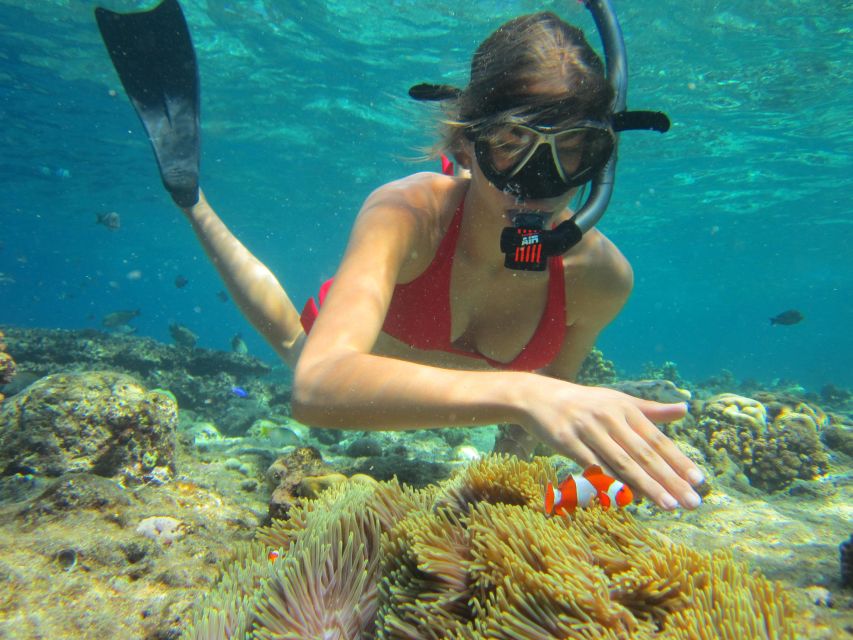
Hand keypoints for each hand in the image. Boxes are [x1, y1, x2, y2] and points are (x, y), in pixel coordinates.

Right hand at [519, 380, 702, 509]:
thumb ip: (651, 410)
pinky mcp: (567, 441)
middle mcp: (610, 417)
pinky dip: (610, 482)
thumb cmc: (584, 403)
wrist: (538, 397)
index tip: (699, 480)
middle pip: (644, 454)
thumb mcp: (617, 401)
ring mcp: (588, 429)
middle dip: (670, 479)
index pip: (657, 439)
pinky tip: (626, 498)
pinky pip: (593, 466)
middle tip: (692, 502)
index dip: (679, 460)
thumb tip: (685, 409)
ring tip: (668, 505)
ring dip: (647, 486)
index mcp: (625, 408)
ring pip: (622, 462)